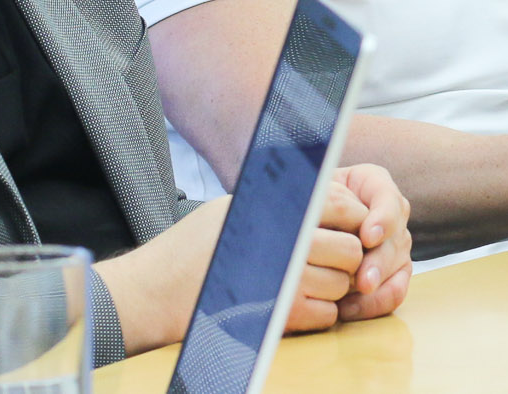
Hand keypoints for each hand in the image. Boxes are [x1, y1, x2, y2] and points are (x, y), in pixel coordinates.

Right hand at [99, 162, 413, 353]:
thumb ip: (282, 198)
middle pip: (350, 248)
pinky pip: (326, 315)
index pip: (343, 205)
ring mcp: (282, 282)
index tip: (348, 225)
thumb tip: (324, 190)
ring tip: (315, 280)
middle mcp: (284, 242)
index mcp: (276, 208)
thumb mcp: (237, 205)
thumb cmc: (193, 246)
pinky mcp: (276, 317)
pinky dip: (322, 312)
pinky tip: (303, 303)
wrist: (153, 292)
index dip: (353, 217)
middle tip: (333, 258)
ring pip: (342, 283)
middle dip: (350, 255)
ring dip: (336, 285)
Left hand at [287, 165, 411, 330]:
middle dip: (378, 262)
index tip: (367, 237)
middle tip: (364, 282)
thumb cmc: (304, 200)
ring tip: (351, 301)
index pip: (387, 199)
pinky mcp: (394, 271)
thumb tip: (313, 209)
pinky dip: (374, 303)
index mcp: (373, 184)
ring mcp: (395, 243)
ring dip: (376, 286)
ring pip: (397, 266)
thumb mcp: (309, 191)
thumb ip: (316, 197)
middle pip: (394, 238)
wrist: (305, 220)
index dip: (382, 219)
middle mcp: (391, 213)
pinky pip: (395, 290)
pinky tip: (348, 308)